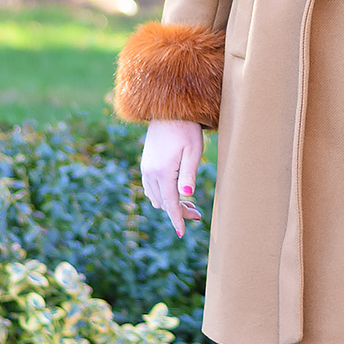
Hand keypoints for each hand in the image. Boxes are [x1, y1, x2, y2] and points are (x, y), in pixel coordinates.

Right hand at [140, 119, 204, 237]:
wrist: (168, 110)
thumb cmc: (186, 128)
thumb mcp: (193, 151)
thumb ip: (189, 174)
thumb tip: (186, 196)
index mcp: (163, 171)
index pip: (170, 203)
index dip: (177, 219)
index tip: (182, 233)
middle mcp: (150, 172)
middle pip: (163, 202)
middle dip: (178, 212)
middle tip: (197, 214)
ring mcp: (146, 168)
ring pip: (155, 197)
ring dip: (170, 204)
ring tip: (190, 206)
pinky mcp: (146, 163)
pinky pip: (151, 187)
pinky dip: (162, 195)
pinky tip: (175, 193)